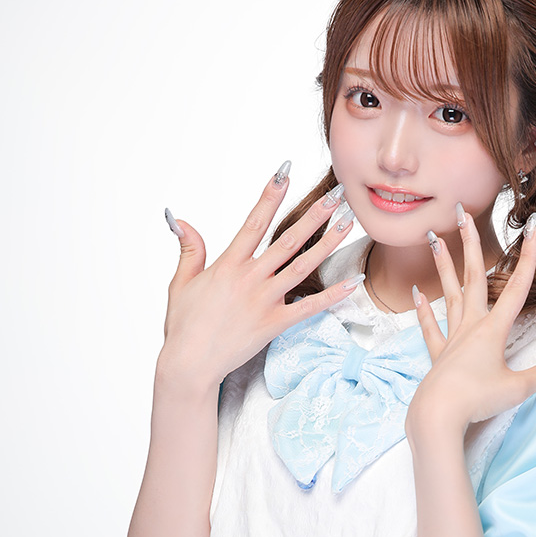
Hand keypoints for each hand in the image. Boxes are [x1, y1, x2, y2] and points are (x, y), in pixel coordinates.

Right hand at [160, 166, 357, 387]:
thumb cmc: (184, 326)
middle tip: (335, 195)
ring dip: (328, 243)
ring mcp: (265, 301)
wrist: (190, 363)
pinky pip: (310, 307)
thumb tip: (181, 219)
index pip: (254, 222)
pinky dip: (333, 294)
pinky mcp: (275, 324)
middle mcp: (250, 279)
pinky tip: (353, 281)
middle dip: (315, 215)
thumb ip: (189, 249)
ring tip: (348, 223)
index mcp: (228, 265)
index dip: (271, 196)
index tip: (285, 173)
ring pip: (303, 266)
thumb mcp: (181, 282)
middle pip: (288, 239)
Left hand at [405, 208, 535, 435]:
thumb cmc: (476, 401)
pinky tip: (415, 293)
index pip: (517, 288)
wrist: (437, 416)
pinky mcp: (437, 356)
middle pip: (473, 277)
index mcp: (493, 330)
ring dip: (442, 265)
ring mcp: (452, 340)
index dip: (528, 258)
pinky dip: (423, 310)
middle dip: (469, 243)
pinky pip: (430, 328)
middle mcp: (471, 327)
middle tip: (460, 211)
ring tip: (433, 237)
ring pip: (449, 294)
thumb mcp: (518, 388)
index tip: (532, 229)